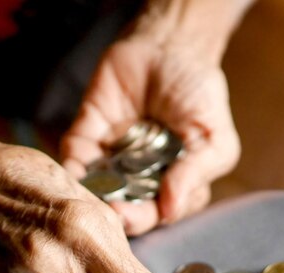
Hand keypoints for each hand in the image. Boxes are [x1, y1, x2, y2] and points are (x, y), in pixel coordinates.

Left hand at [61, 34, 240, 235]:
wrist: (169, 43)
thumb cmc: (199, 92)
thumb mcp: (213, 138)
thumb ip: (195, 174)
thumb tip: (170, 210)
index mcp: (172, 183)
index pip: (156, 213)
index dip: (142, 218)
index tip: (129, 216)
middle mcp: (140, 176)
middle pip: (123, 207)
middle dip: (114, 212)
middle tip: (107, 210)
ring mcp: (112, 158)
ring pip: (94, 188)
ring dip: (88, 196)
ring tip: (85, 197)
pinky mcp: (88, 136)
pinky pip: (74, 157)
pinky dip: (69, 167)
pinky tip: (71, 171)